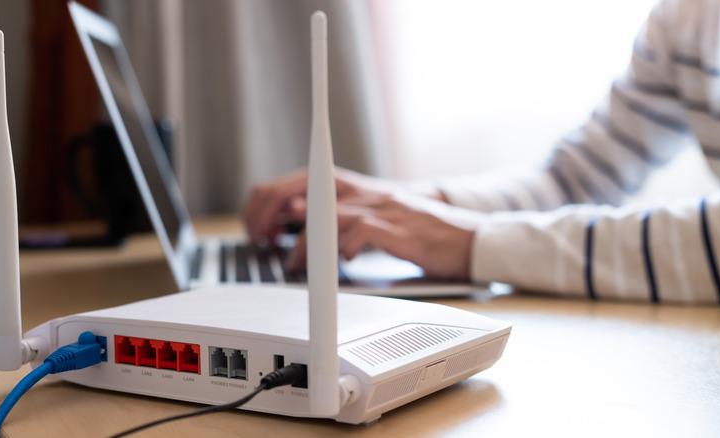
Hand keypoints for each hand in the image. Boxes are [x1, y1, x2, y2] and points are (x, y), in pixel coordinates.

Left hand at [244, 167, 445, 243]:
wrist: (462, 235)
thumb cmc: (412, 229)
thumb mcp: (367, 216)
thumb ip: (333, 216)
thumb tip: (291, 221)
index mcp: (348, 187)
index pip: (293, 183)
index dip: (266, 206)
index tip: (257, 231)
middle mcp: (360, 192)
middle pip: (300, 191)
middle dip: (271, 217)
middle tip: (263, 244)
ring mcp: (379, 208)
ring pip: (328, 215)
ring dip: (305, 242)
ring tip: (295, 264)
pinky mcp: (397, 228)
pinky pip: (362, 231)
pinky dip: (345, 247)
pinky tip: (341, 262)